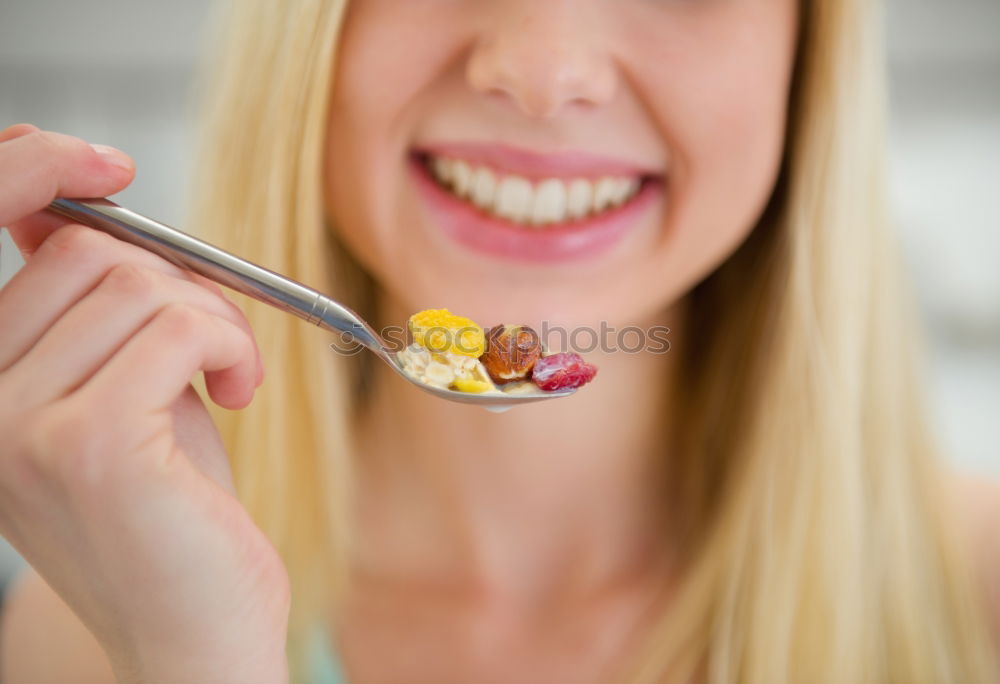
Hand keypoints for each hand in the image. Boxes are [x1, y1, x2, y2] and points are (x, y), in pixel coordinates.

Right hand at [0, 125, 288, 683]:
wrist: (195, 631)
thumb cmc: (176, 514)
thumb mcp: (127, 392)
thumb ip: (98, 314)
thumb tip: (61, 211)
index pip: (7, 236)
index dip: (43, 176)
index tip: (104, 165)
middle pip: (91, 255)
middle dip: (182, 285)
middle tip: (218, 347)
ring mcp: (20, 427)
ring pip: (142, 283)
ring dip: (216, 320)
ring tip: (227, 379)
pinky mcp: (89, 446)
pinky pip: (180, 324)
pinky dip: (229, 344)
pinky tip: (238, 394)